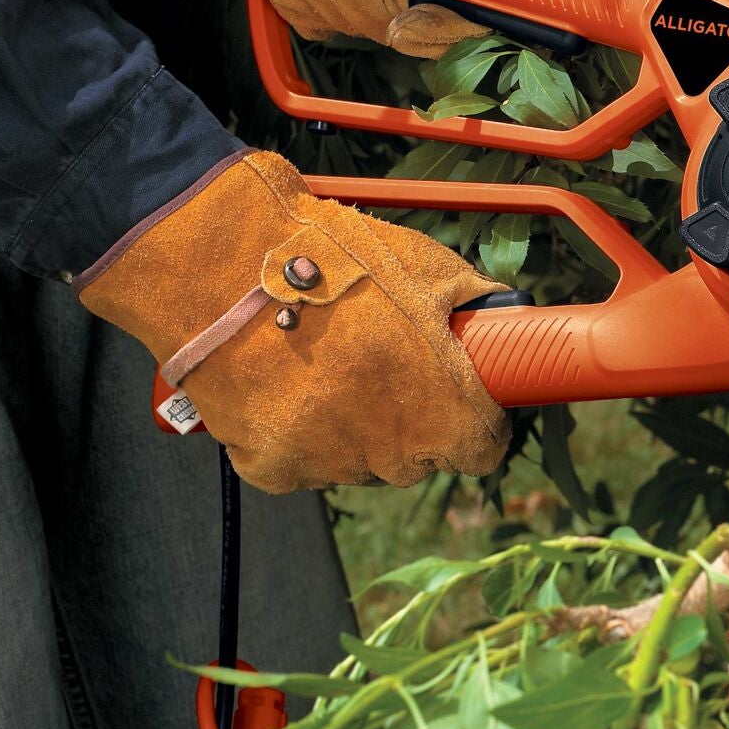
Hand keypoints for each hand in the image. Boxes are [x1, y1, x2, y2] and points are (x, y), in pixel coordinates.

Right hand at [78, 153, 508, 492]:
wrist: (226, 263)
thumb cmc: (337, 261)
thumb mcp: (428, 268)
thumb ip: (474, 303)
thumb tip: (502, 313)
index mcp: (447, 416)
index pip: (482, 450)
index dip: (475, 421)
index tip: (460, 398)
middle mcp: (395, 456)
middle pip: (420, 459)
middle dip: (413, 422)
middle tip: (384, 368)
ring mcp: (333, 465)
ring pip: (360, 462)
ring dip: (355, 430)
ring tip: (326, 368)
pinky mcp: (274, 467)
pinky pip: (301, 463)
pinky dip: (297, 435)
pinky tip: (286, 386)